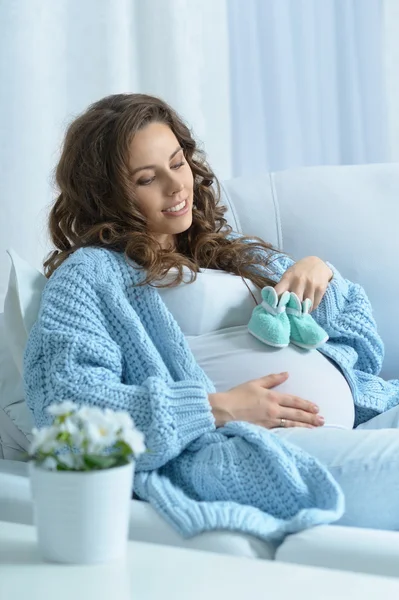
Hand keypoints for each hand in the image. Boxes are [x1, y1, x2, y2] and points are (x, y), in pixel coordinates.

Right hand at [209, 373, 323, 428]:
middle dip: (311, 417)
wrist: (224, 410)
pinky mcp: (264, 431)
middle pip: (296, 414)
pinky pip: (282, 432)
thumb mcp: (254, 383)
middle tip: (322, 420)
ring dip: (305, 426)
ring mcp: (270, 422)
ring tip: (316, 428)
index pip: (294, 401)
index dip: (306, 404)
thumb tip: (286, 374)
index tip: (316, 408)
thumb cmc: (237, 396)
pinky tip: (299, 436)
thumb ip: (272, 379)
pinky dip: (292, 433)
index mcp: (272, 397)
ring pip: (292, 424)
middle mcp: (274, 410)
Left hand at [274, 256, 332, 310]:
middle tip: (290, 315)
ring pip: (305, 306)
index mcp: (288, 278)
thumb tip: (277, 305)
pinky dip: (310, 308)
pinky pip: (314, 304)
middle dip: (292, 310)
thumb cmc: (299, 272)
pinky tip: (308, 306)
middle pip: (294, 302)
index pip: (278, 292)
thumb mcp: (289, 275)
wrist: (317, 263)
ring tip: (300, 312)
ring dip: (302, 311)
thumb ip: (283, 288)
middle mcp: (299, 281)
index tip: (275, 311)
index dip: (275, 303)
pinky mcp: (321, 288)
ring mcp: (311, 285)